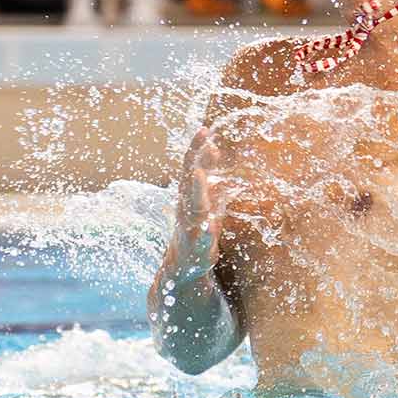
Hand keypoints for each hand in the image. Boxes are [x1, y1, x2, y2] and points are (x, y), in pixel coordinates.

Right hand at [173, 123, 241, 275]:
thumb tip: (214, 150)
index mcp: (188, 196)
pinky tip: (209, 225)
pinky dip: (204, 232)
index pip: (190, 167)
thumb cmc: (196, 230)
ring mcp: (189, 227)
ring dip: (196, 190)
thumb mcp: (206, 201)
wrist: (183, 268)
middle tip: (205, 141)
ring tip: (200, 174)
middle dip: (196, 160)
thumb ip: (210, 175)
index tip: (203, 129)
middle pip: (189, 180)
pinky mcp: (196, 248)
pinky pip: (200, 238)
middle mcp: (186, 208)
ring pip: (192, 206)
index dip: (195, 148)